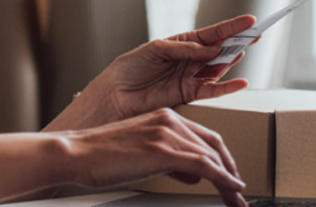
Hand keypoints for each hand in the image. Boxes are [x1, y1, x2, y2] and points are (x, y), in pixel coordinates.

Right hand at [60, 109, 246, 206]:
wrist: (77, 153)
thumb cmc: (101, 156)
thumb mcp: (142, 155)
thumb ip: (169, 161)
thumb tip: (193, 175)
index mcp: (165, 117)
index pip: (205, 137)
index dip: (222, 158)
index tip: (230, 176)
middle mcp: (170, 120)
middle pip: (214, 145)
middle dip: (231, 169)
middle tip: (238, 191)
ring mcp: (167, 133)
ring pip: (212, 156)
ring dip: (229, 180)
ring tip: (236, 199)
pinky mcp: (163, 150)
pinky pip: (203, 165)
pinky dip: (222, 178)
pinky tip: (231, 188)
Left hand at [82, 16, 257, 123]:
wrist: (116, 94)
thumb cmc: (131, 67)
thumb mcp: (155, 49)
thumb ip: (185, 49)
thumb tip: (211, 50)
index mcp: (183, 43)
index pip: (213, 33)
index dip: (232, 26)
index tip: (250, 20)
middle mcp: (191, 59)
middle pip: (221, 48)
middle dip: (239, 41)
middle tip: (255, 35)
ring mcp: (192, 77)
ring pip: (220, 67)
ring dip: (232, 59)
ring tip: (241, 51)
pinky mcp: (189, 94)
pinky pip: (213, 90)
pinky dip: (228, 86)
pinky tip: (241, 81)